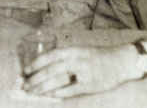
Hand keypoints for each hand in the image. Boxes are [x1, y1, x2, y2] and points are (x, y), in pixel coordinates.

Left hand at [22, 45, 140, 97]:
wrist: (121, 61)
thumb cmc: (98, 57)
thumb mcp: (80, 51)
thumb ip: (65, 57)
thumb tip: (45, 67)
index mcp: (73, 50)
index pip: (50, 56)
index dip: (36, 63)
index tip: (26, 70)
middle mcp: (77, 60)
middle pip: (51, 70)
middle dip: (36, 78)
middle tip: (26, 85)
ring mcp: (84, 73)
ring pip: (58, 80)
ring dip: (44, 87)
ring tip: (34, 92)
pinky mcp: (90, 85)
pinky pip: (71, 91)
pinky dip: (59, 93)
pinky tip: (50, 96)